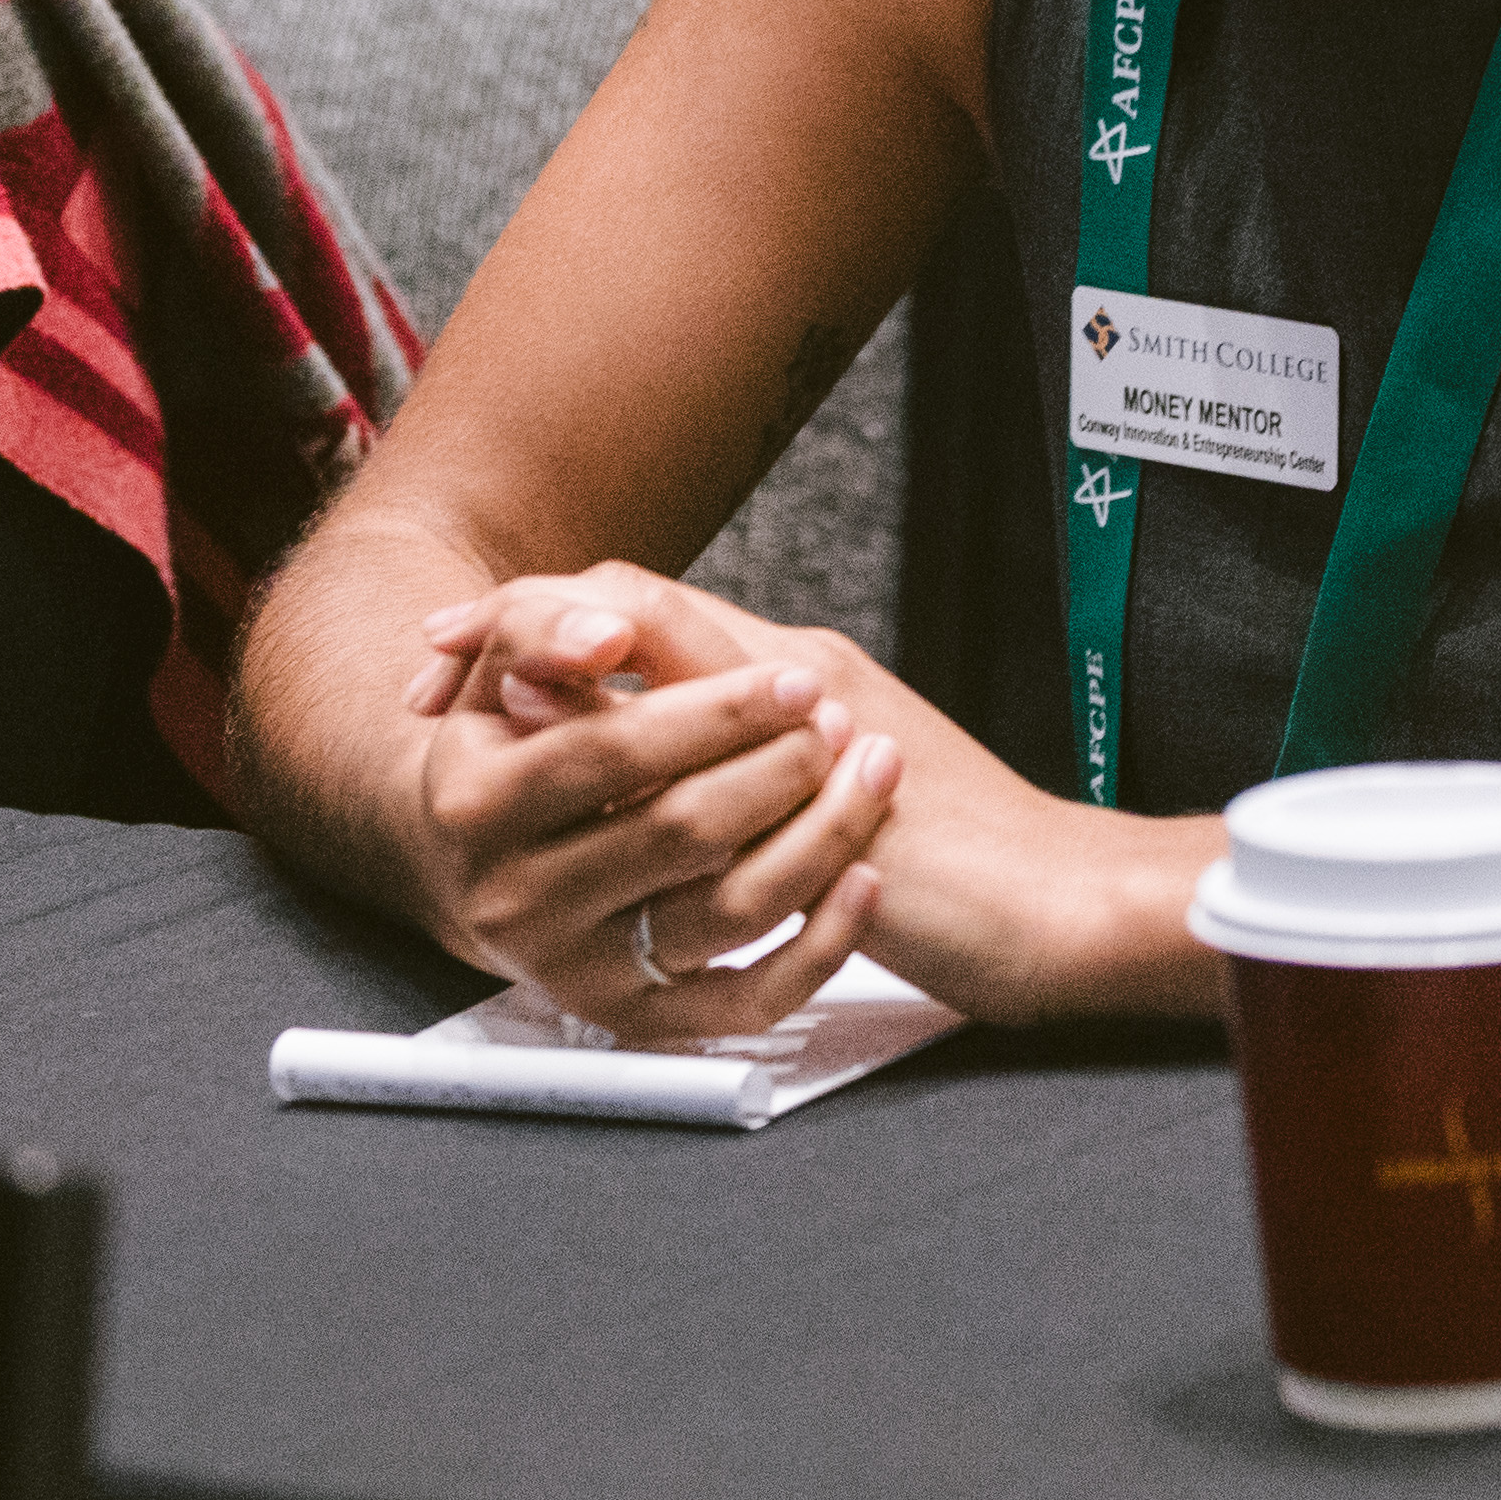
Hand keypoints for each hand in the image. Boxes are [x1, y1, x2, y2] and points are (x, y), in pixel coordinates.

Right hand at [397, 565, 896, 1042]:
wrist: (476, 868)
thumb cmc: (503, 756)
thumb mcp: (494, 677)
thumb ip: (541, 629)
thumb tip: (606, 634)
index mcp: (477, 805)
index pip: (614, 752)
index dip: (717, 712)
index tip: (795, 682)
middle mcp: (517, 900)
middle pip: (682, 831)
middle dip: (781, 767)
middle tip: (836, 723)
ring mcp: (578, 969)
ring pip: (730, 911)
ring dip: (823, 837)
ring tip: (869, 773)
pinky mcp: (635, 1019)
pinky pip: (747, 1002)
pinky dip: (820, 944)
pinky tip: (861, 876)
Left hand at [425, 573, 1220, 1027]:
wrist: (1063, 900)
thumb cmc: (956, 853)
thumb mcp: (834, 776)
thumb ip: (742, 741)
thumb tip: (630, 726)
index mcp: (796, 667)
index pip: (647, 599)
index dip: (548, 611)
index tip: (464, 640)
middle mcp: (799, 681)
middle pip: (636, 611)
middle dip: (524, 627)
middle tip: (437, 655)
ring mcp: (816, 742)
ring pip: (660, 682)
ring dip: (564, 684)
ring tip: (482, 695)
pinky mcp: (838, 817)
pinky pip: (717, 788)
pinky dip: (641, 779)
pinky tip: (578, 786)